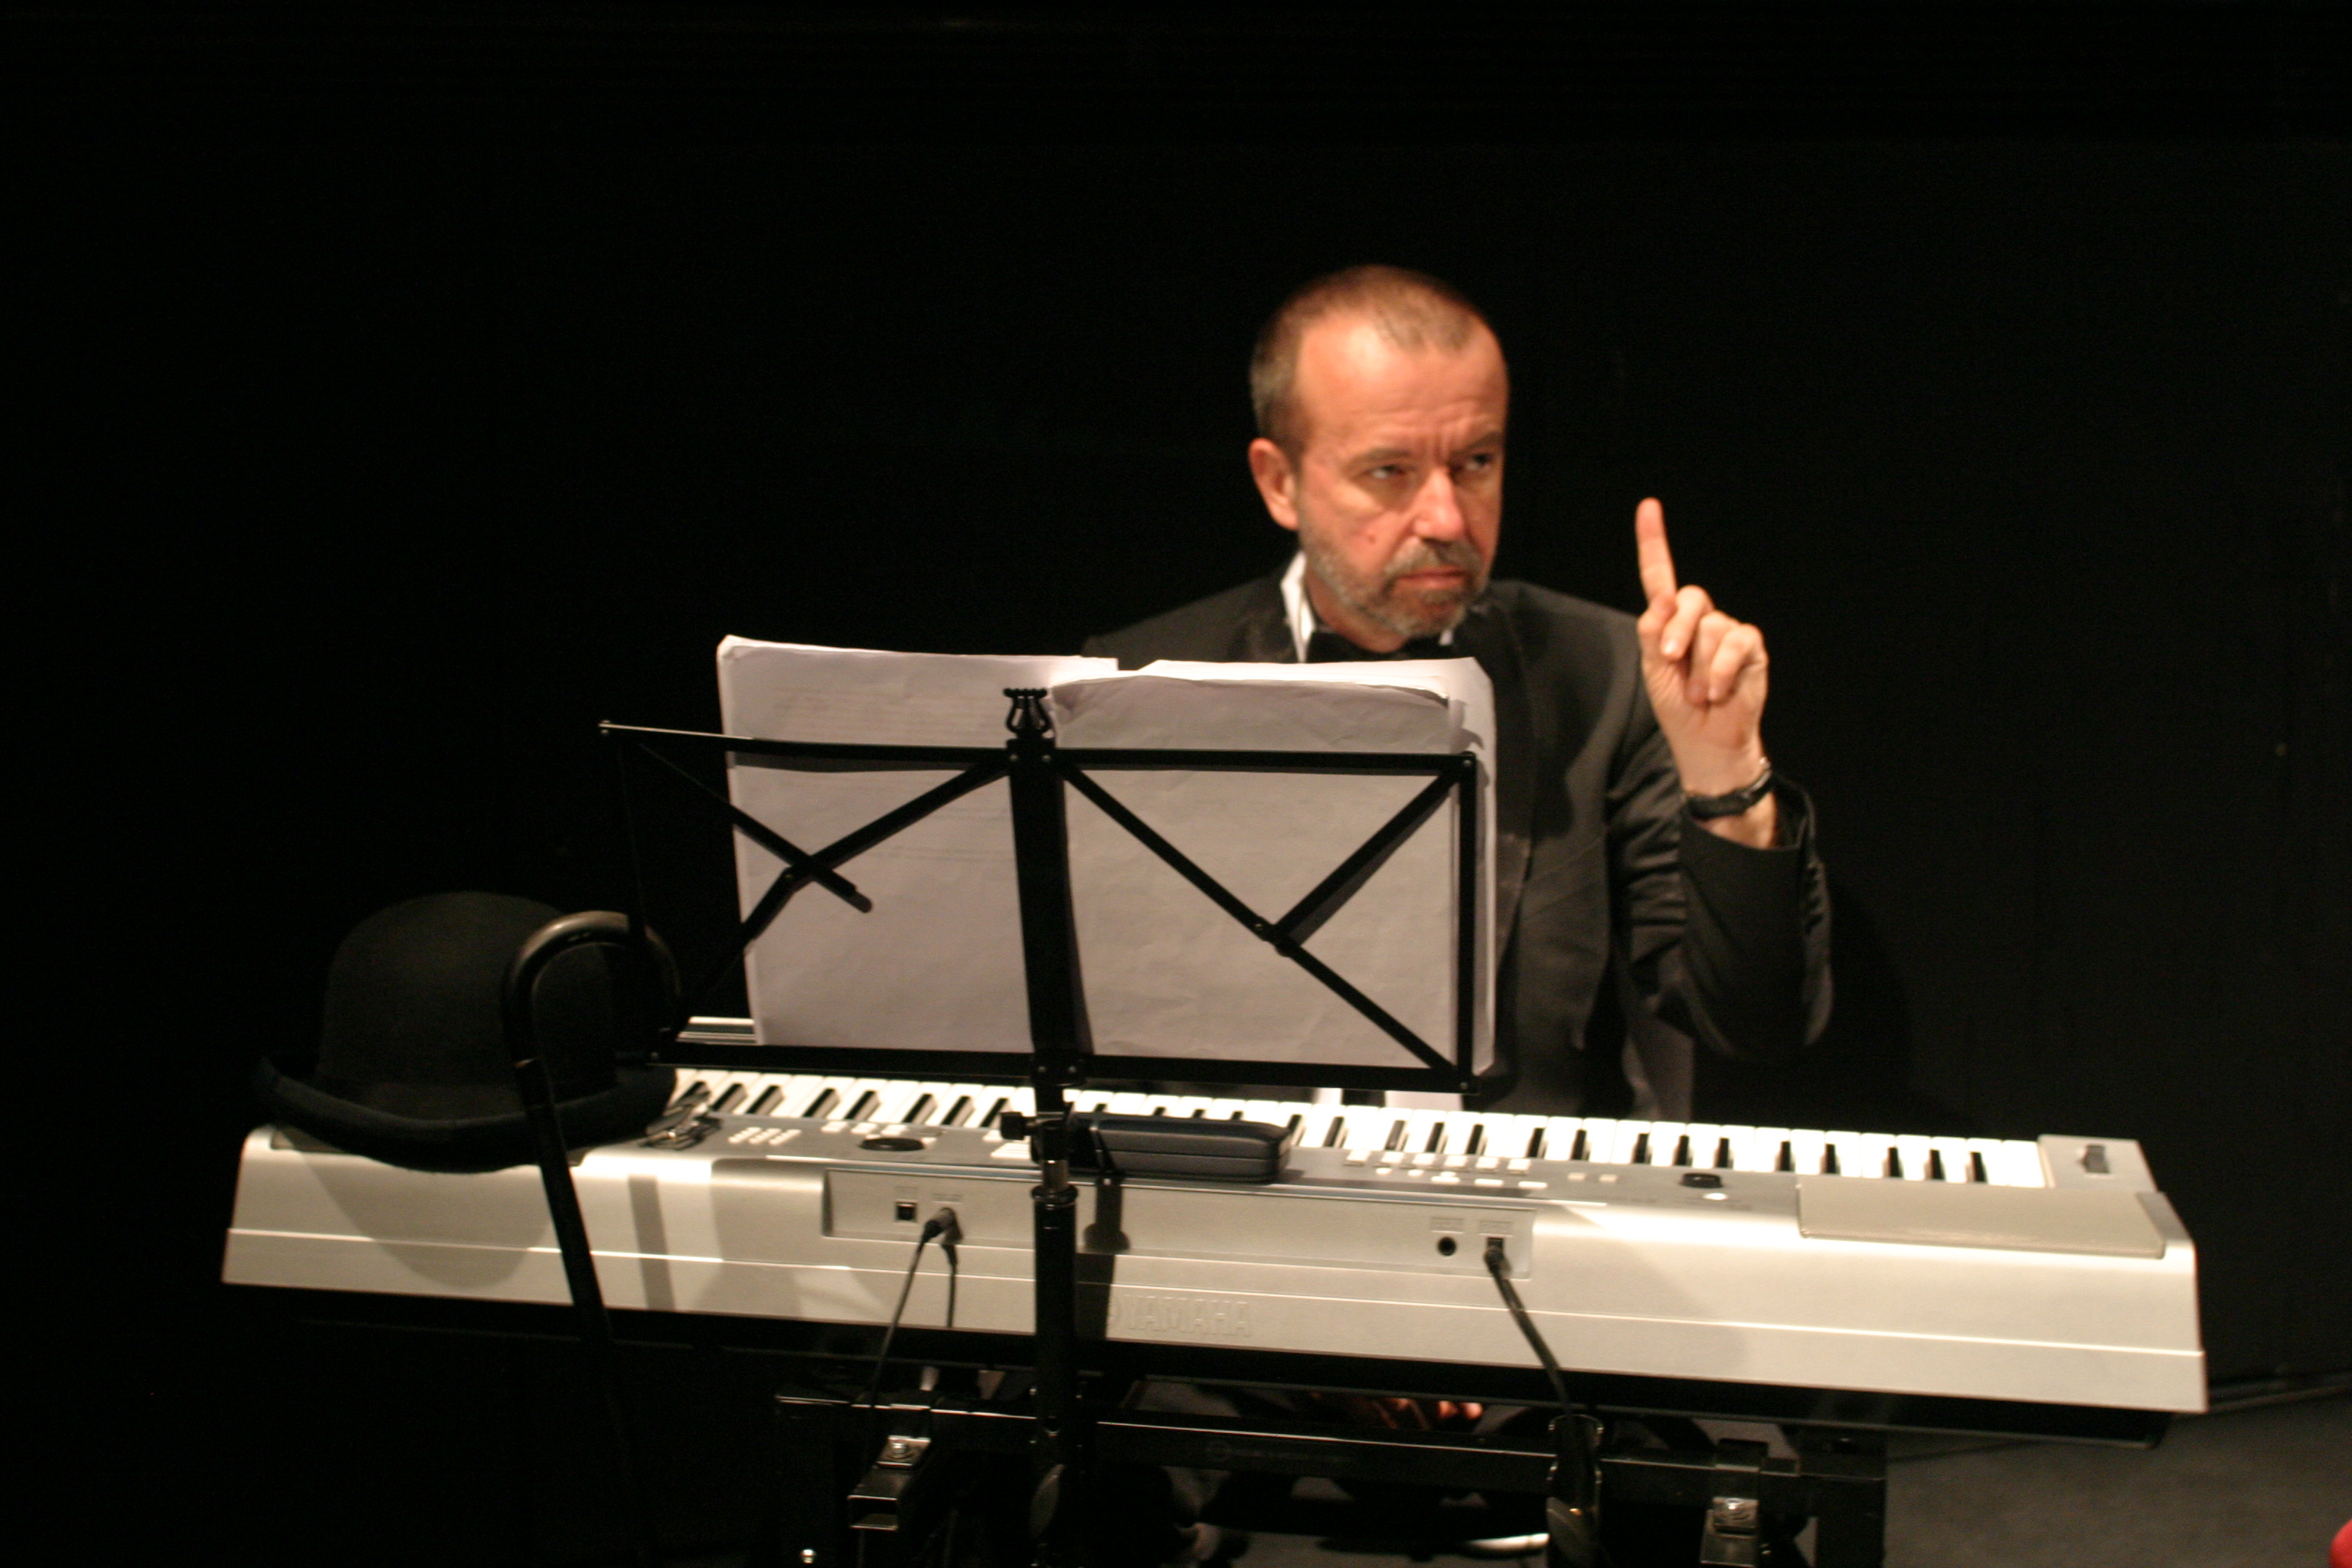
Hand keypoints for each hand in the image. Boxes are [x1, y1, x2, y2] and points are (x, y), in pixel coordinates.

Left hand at [1635, 498, 1776, 843]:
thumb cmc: (1677, 706)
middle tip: (1670, 660)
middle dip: (1675, 630)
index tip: (1649, 506)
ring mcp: (1727, 632)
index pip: (1660, 577)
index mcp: (1669, 622)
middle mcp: (1699, 620)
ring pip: (1710, 626)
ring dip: (1698, 665)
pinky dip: (1720, 669)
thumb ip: (1652, 633)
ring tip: (1699, 691)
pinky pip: (1735, 641)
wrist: (1705, 741)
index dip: (1654, 542)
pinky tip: (1716, 691)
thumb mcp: (1653, 669)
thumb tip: (1659, 602)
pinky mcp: (1750, 647)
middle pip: (1688, 598)